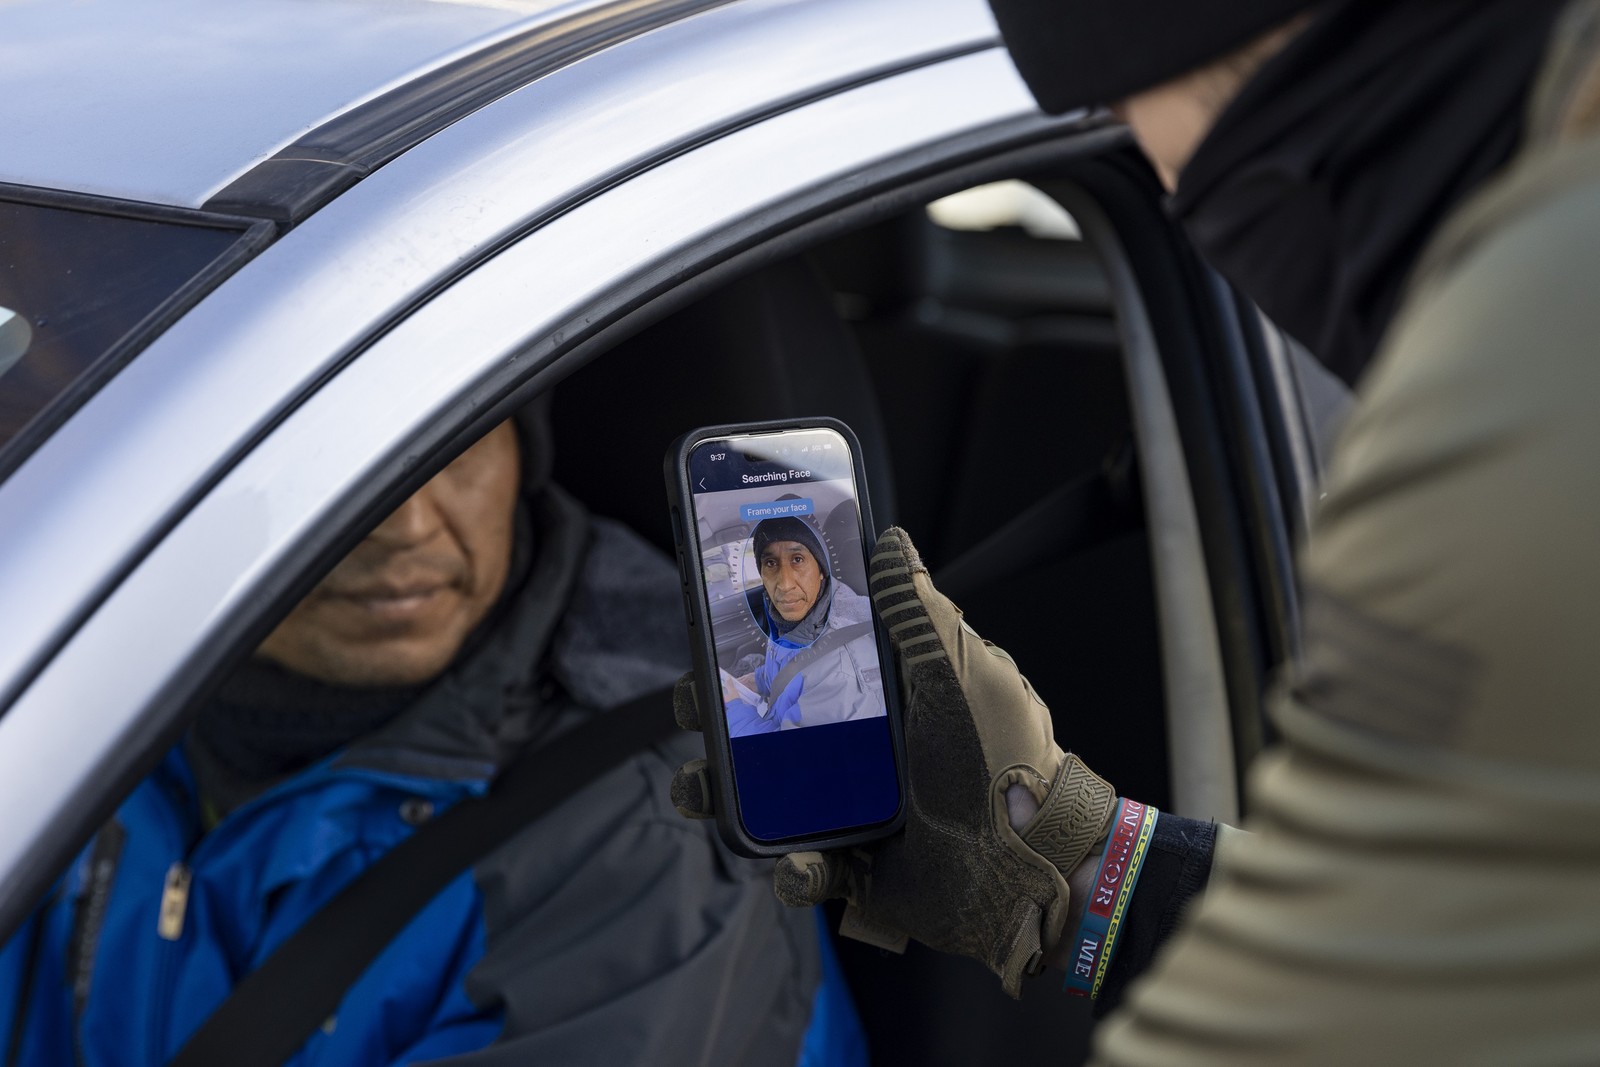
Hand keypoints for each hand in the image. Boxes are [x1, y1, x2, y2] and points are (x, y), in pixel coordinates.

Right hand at [671, 526, 1116, 995]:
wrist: (1036, 862)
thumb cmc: (1004, 757)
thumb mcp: (960, 671)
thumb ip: (919, 610)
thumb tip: (891, 540)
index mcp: (879, 696)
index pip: (803, 660)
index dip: (755, 644)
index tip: (716, 626)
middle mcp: (858, 750)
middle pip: (766, 726)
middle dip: (719, 716)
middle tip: (698, 706)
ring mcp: (852, 810)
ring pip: (764, 798)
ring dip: (723, 793)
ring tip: (703, 789)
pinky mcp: (857, 869)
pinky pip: (804, 869)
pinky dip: (795, 869)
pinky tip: (803, 860)